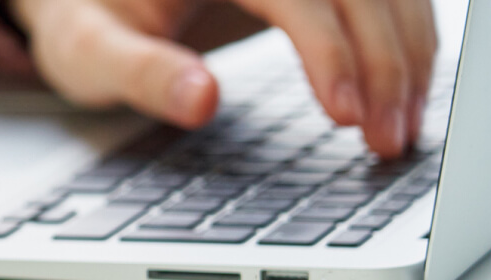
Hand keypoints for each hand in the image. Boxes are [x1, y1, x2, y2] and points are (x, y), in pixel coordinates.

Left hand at [9, 0, 436, 157]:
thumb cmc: (86, 20)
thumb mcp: (90, 50)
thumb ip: (141, 74)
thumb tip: (202, 101)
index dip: (330, 51)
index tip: (343, 115)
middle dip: (383, 63)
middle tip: (384, 139)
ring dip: (405, 55)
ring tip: (398, 128)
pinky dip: (400, 40)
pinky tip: (400, 92)